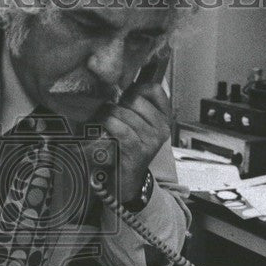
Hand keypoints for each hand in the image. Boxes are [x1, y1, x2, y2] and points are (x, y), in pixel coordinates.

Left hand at [92, 84, 170, 202]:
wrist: (127, 181)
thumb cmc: (127, 149)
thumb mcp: (136, 125)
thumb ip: (134, 106)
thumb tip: (118, 85)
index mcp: (164, 118)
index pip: (154, 89)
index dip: (136, 88)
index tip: (123, 97)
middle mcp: (163, 128)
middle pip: (136, 99)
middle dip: (117, 103)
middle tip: (107, 111)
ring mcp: (153, 140)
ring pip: (125, 113)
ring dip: (108, 114)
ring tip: (101, 120)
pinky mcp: (140, 151)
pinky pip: (121, 129)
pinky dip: (108, 125)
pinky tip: (102, 128)